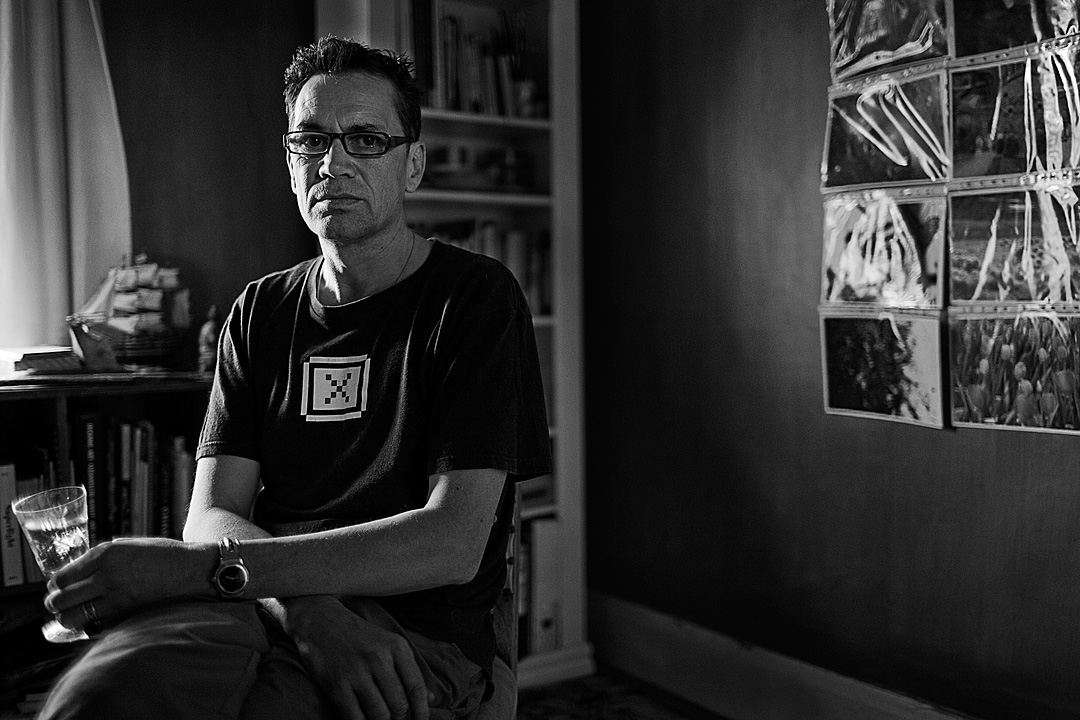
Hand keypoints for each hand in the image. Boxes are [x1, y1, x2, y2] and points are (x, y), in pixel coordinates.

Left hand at [44, 537, 212, 629]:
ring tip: (72, 616)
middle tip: (58, 605)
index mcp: (106, 554)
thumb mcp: (130, 546)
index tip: (57, 589)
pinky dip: (90, 625)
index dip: (56, 586)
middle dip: (56, 604)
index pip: (63, 576)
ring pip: (73, 617)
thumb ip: (102, 557)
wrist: (193, 570)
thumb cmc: (165, 556)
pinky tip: (95, 621)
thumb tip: (77, 573)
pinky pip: (95, 625)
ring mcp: (116, 597)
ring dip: (68, 618)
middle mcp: (107, 575)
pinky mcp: (126, 613)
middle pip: (61, 599)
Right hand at [274, 595, 430, 719]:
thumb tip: (432, 699)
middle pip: (399, 704)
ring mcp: (356, 672)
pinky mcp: (337, 684)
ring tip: (381, 719)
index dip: (421, 710)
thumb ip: (410, 669)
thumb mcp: (389, 643)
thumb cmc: (361, 636)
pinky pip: (355, 716)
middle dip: (400, 717)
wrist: (322, 622)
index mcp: (396, 647)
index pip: (416, 687)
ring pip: (380, 714)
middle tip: (395, 718)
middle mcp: (378, 658)